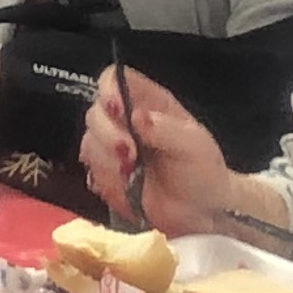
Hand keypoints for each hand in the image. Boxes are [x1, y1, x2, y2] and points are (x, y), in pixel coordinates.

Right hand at [80, 66, 240, 232]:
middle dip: (107, 135)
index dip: (108, 90)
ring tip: (133, 174)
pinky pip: (91, 174)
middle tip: (130, 154)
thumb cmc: (203, 170)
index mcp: (148, 102)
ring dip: (107, 162)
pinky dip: (104, 181)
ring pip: (88, 145)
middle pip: (94, 113)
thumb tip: (137, 116)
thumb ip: (166, 129)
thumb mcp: (194, 145)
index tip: (117, 110)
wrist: (202, 212)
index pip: (114, 80)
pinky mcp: (107, 177)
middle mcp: (125, 121)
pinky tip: (125, 186)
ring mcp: (113, 150)